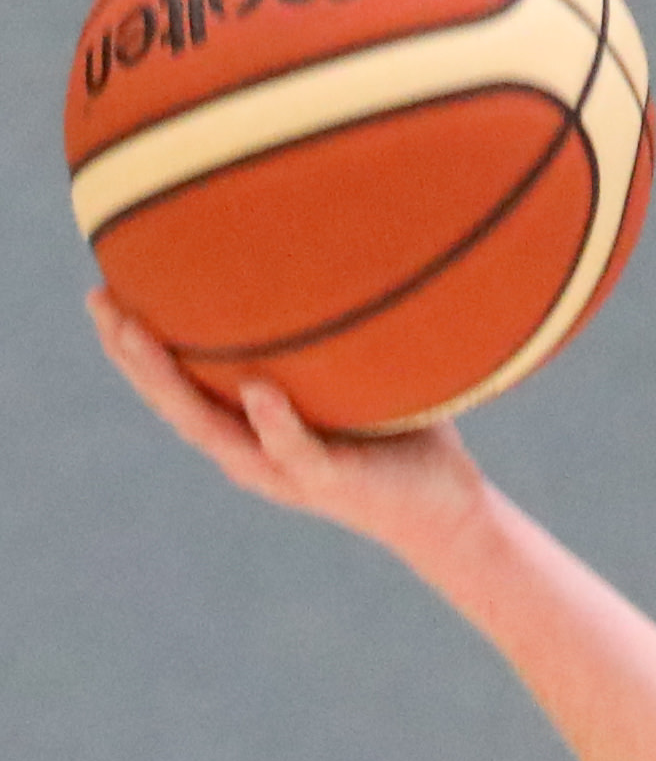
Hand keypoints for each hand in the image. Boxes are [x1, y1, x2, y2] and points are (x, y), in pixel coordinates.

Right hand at [89, 289, 488, 565]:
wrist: (450, 514)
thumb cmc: (402, 436)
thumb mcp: (359, 377)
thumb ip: (334, 332)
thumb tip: (333, 246)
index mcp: (248, 426)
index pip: (177, 382)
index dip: (133, 343)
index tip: (103, 289)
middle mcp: (253, 450)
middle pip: (173, 401)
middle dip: (131, 353)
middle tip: (100, 300)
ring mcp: (286, 470)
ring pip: (213, 428)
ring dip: (171, 382)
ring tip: (137, 334)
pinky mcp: (331, 483)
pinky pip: (297, 450)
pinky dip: (275, 422)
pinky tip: (257, 390)